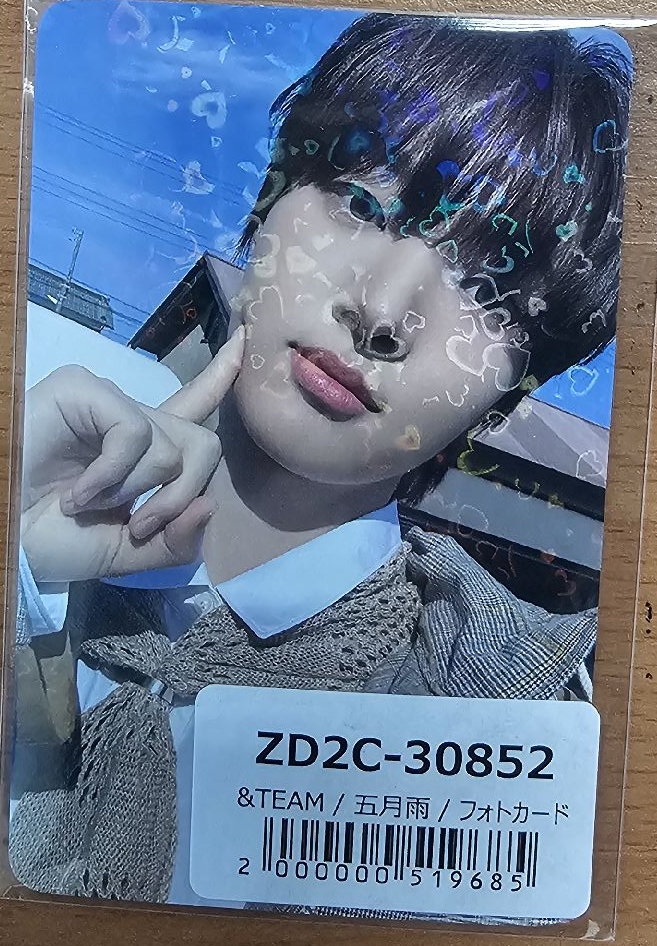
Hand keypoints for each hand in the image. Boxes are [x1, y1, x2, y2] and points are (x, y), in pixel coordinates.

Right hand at [20, 328, 243, 581]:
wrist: (1, 535)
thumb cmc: (47, 540)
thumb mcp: (125, 554)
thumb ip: (174, 543)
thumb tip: (208, 507)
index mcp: (144, 453)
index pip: (195, 408)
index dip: (220, 376)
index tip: (244, 340)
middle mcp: (132, 423)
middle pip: (204, 444)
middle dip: (179, 497)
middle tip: (138, 526)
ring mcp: (109, 404)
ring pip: (173, 448)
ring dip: (135, 493)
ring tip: (86, 504)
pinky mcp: (85, 391)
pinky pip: (136, 434)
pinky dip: (111, 476)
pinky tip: (77, 493)